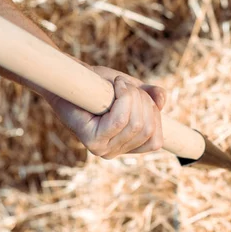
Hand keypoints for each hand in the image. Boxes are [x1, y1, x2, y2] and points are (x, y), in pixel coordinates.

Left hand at [45, 65, 165, 158]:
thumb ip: (151, 98)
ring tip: (119, 84)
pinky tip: (115, 85)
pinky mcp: (91, 140)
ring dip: (132, 95)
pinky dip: (123, 97)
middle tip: (126, 85)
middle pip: (146, 129)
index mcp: (125, 148)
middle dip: (143, 100)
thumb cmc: (99, 85)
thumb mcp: (133, 91)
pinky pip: (120, 120)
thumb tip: (161, 100)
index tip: (142, 95)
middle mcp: (113, 153)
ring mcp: (102, 149)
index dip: (155, 114)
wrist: (69, 78)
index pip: (155, 141)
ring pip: (135, 123)